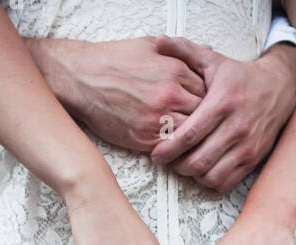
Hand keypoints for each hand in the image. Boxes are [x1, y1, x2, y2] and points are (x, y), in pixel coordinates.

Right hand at [30, 35, 204, 151]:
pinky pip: (172, 148)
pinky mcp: (145, 138)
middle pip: (205, 115)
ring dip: (195, 138)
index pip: (210, 90)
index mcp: (175, 71)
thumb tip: (207, 51)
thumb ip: (181, 51)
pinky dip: (178, 149)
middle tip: (209, 126)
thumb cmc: (115, 60)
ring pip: (191, 135)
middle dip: (208, 121)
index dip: (212, 99)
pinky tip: (180, 147)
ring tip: (198, 140)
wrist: (83, 79)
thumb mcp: (151, 45)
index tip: (211, 105)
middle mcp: (170, 95)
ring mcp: (158, 119)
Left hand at [149, 37, 295, 193]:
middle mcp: (236, 126)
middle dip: (178, 165)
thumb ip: (184, 51)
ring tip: (186, 164)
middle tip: (169, 160)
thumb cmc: (238, 76)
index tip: (156, 154)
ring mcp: (247, 146)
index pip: (190, 134)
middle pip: (198, 160)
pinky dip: (210, 181)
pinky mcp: (253, 160)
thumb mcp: (213, 60)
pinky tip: (204, 169)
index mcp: (222, 102)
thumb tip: (159, 41)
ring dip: (194, 175)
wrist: (279, 88)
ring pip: (211, 176)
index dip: (169, 149)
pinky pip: (226, 183)